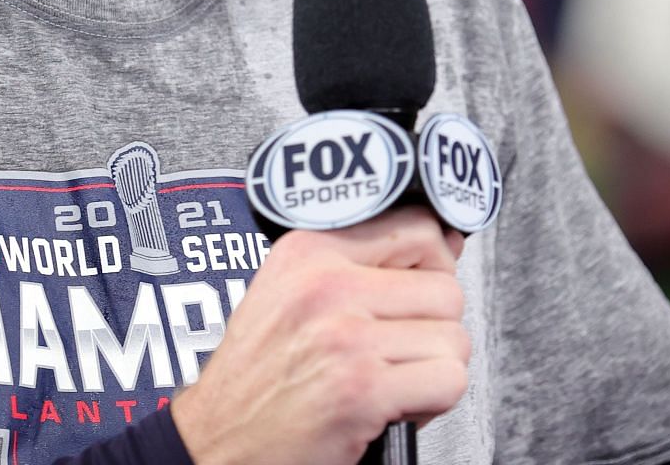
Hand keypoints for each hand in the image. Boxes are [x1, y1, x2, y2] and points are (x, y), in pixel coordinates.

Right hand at [171, 206, 469, 464]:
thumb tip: (445, 241)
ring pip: (453, 339)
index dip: (436, 264)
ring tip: (390, 380)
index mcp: (309, 251)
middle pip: (446, 289)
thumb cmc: (256, 375)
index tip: (425, 289)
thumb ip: (361, 263)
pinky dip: (432, 403)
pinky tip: (392, 406)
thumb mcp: (289, 291)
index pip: (417, 228)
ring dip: (433, 369)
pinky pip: (448, 381)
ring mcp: (345, 337)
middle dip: (434, 330)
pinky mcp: (362, 389)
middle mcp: (326, 285)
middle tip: (397, 353)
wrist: (216, 440)